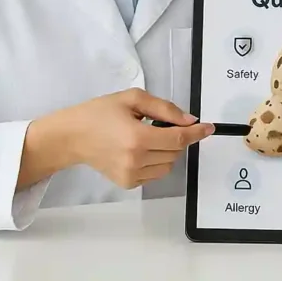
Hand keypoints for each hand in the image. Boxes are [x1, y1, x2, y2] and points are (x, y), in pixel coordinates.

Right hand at [56, 88, 213, 188]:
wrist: (72, 136)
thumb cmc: (100, 113)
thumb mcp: (133, 99)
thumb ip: (165, 109)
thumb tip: (190, 121)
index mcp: (138, 138)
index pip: (178, 138)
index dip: (196, 133)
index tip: (209, 128)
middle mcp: (136, 160)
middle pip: (176, 151)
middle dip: (177, 137)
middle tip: (159, 124)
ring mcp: (131, 175)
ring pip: (169, 165)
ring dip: (168, 150)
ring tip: (147, 136)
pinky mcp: (127, 184)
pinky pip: (156, 173)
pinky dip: (156, 161)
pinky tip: (140, 150)